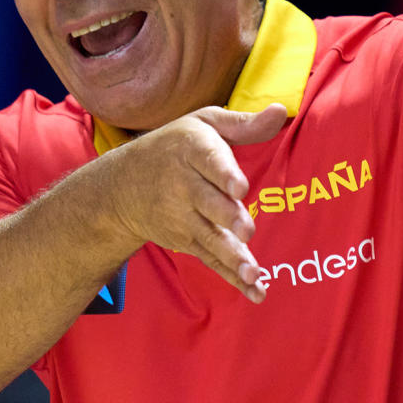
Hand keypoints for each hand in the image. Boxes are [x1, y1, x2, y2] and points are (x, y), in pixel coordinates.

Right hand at [99, 104, 287, 302]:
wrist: (122, 187)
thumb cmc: (175, 147)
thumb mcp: (204, 125)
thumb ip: (243, 124)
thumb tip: (281, 111)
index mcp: (192, 150)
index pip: (209, 161)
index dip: (224, 174)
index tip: (239, 188)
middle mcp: (184, 186)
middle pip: (207, 203)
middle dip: (227, 218)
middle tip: (246, 231)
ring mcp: (183, 218)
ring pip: (210, 238)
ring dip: (232, 257)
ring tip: (253, 273)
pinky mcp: (186, 241)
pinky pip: (212, 260)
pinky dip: (231, 277)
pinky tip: (255, 291)